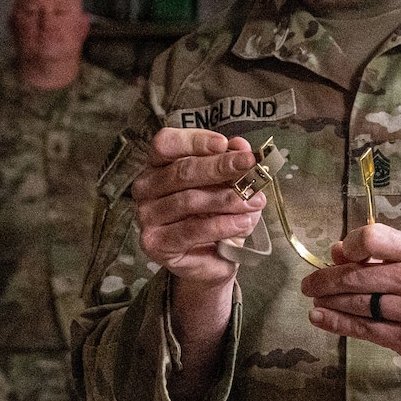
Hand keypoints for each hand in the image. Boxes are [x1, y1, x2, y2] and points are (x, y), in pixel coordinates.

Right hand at [131, 128, 265, 287]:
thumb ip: (231, 164)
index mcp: (157, 165)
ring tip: (254, 201)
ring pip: (189, 201)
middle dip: (220, 167)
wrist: (212, 259)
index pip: (167, 143)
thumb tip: (241, 146)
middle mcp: (146, 187)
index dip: (195, 141)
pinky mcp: (155, 243)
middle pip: (181, 171)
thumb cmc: (216, 215)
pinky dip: (222, 225)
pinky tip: (243, 222)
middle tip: (249, 165)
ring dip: (227, 199)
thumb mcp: (229, 185)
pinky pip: (191, 230)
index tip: (225, 144)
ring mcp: (147, 216)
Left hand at [300, 224, 400, 381]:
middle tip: (309, 283)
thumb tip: (337, 252)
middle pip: (357, 277)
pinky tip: (322, 317)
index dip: (350, 244)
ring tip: (314, 298)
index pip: (374, 239)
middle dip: (325, 280)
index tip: (339, 253)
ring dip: (328, 302)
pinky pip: (365, 331)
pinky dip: (338, 323)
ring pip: (357, 306)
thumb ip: (383, 254)